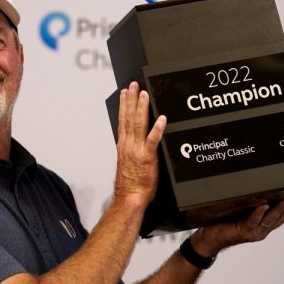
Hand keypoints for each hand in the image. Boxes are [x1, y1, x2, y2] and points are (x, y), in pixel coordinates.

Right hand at [114, 81, 166, 206]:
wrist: (130, 197)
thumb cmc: (130, 185)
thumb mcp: (127, 164)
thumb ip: (130, 151)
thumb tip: (133, 143)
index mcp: (123, 146)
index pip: (122, 121)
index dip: (123, 105)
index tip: (125, 93)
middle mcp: (129, 145)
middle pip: (129, 118)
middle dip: (131, 100)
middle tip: (134, 85)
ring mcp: (138, 150)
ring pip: (138, 124)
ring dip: (141, 108)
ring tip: (143, 94)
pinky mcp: (148, 157)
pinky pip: (153, 140)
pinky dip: (157, 129)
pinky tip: (161, 119)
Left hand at [189, 198, 283, 256]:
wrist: (209, 238)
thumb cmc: (226, 223)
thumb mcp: (244, 211)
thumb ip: (255, 204)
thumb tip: (265, 189)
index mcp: (265, 224)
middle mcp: (262, 229)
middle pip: (282, 218)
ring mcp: (254, 232)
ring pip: (270, 220)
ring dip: (279, 210)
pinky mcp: (243, 232)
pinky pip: (252, 222)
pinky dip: (258, 214)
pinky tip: (263, 206)